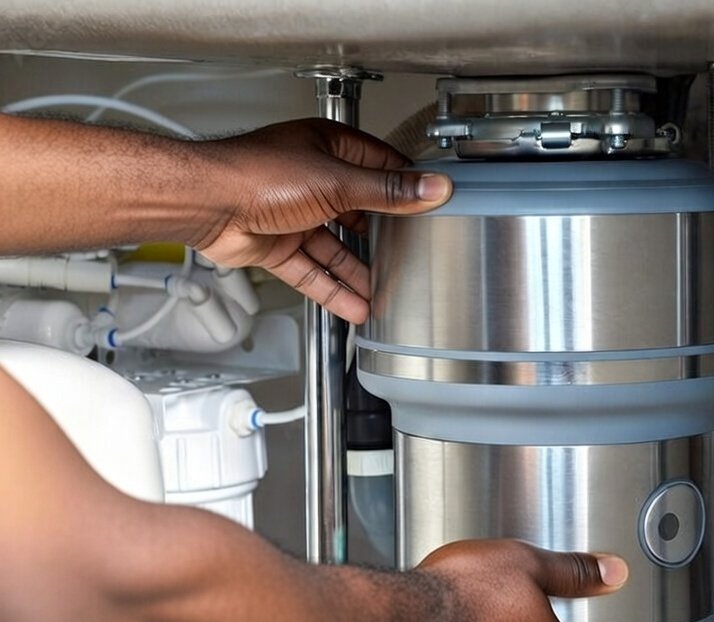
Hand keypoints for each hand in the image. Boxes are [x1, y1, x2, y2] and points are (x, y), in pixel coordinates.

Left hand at [191, 118, 450, 323]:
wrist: (205, 203)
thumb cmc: (257, 175)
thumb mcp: (337, 182)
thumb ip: (389, 192)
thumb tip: (434, 188)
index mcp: (329, 150)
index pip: (382, 167)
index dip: (407, 188)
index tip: (433, 207)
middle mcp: (313, 179)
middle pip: (360, 212)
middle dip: (383, 238)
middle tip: (412, 256)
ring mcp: (294, 214)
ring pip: (337, 247)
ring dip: (359, 271)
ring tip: (386, 291)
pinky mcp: (277, 244)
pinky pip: (313, 270)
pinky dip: (332, 289)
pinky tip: (355, 306)